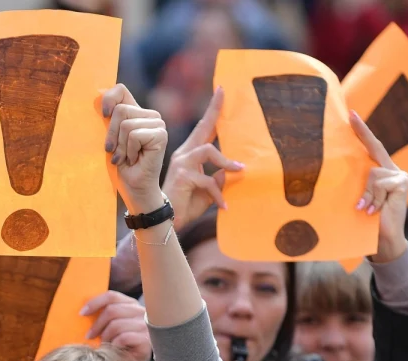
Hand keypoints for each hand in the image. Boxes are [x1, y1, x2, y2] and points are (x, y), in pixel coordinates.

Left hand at [81, 291, 151, 360]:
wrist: (140, 357)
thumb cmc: (123, 341)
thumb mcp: (113, 324)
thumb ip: (104, 315)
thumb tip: (83, 312)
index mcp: (130, 303)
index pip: (111, 296)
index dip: (94, 303)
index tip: (82, 313)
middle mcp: (139, 311)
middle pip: (112, 310)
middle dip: (97, 325)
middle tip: (89, 336)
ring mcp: (144, 325)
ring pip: (116, 325)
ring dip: (105, 337)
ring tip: (104, 344)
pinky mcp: (146, 339)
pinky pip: (123, 338)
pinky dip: (114, 344)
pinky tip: (114, 348)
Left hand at [102, 84, 168, 213]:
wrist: (135, 188)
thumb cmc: (121, 165)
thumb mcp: (110, 139)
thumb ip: (108, 119)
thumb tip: (96, 99)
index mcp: (137, 112)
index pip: (120, 90)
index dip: (108, 99)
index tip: (103, 115)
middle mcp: (150, 115)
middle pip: (120, 110)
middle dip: (112, 135)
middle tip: (115, 152)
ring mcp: (158, 124)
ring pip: (126, 124)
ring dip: (120, 146)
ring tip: (125, 158)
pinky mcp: (161, 134)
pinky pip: (134, 135)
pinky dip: (129, 151)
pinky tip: (134, 160)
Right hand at [161, 87, 244, 227]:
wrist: (168, 222)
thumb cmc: (186, 205)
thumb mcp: (208, 190)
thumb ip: (218, 179)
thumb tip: (232, 170)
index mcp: (190, 155)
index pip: (203, 129)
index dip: (213, 111)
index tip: (221, 91)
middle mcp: (184, 154)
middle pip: (202, 127)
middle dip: (214, 109)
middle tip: (223, 91)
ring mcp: (182, 163)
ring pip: (208, 150)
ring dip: (226, 161)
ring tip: (239, 171)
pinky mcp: (183, 175)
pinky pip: (208, 180)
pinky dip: (219, 194)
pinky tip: (224, 206)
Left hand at [349, 112, 407, 263]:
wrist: (382, 241)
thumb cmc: (367, 221)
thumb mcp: (359, 198)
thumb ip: (357, 184)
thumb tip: (335, 170)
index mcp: (380, 171)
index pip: (371, 147)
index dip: (362, 131)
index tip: (352, 115)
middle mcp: (391, 170)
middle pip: (375, 149)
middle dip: (362, 132)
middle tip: (351, 116)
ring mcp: (398, 176)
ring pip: (372, 174)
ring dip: (366, 194)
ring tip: (365, 209)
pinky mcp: (402, 183)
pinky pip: (380, 184)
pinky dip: (373, 198)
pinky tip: (372, 210)